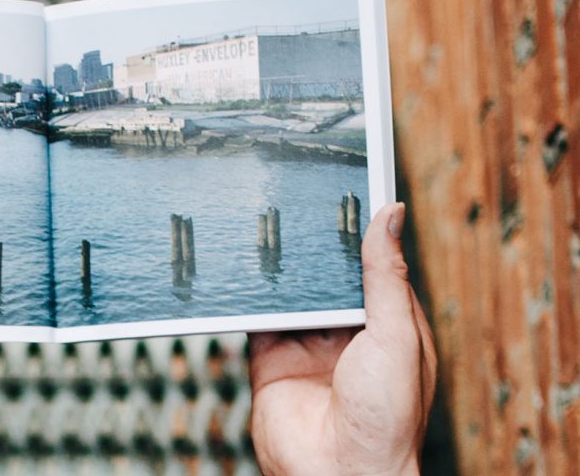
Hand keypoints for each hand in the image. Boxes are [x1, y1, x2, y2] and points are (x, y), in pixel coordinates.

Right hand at [248, 202, 436, 474]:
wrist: (335, 473)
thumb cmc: (386, 418)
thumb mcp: (396, 335)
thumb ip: (385, 276)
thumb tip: (390, 214)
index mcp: (390, 326)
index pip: (375, 266)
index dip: (362, 232)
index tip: (347, 191)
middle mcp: (349, 333)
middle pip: (329, 276)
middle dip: (315, 245)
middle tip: (296, 196)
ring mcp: (309, 345)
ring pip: (292, 291)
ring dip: (281, 266)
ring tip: (266, 219)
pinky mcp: (272, 358)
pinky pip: (258, 317)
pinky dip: (249, 294)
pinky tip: (241, 265)